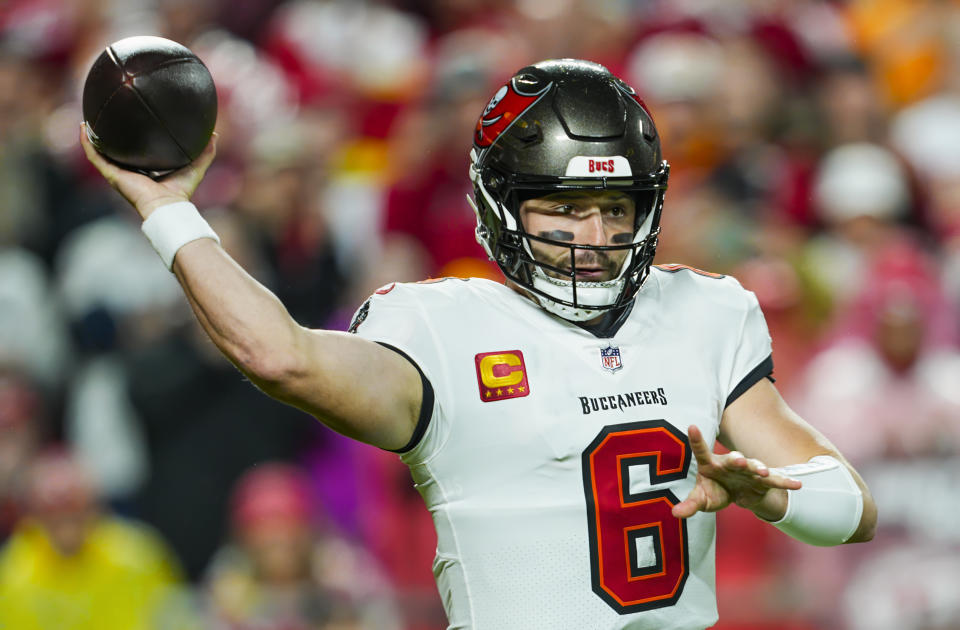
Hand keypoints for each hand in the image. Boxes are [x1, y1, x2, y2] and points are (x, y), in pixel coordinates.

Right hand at [79, 122, 216, 219]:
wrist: (166, 206)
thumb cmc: (180, 193)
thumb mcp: (195, 167)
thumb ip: (205, 153)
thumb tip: (214, 135)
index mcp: (145, 171)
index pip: (136, 153)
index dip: (132, 140)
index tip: (130, 123)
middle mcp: (129, 172)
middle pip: (115, 152)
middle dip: (109, 136)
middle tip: (106, 117)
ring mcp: (118, 173)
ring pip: (100, 152)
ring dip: (93, 137)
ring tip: (88, 119)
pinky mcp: (111, 175)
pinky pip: (95, 156)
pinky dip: (87, 143)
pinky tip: (83, 127)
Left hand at [672, 425, 801, 520]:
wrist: (738, 495)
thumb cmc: (715, 491)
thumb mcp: (702, 499)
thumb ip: (690, 504)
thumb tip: (675, 513)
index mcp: (711, 464)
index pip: (701, 450)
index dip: (697, 439)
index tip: (692, 426)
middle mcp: (730, 463)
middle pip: (733, 459)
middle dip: (737, 459)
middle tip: (739, 460)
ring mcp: (749, 470)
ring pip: (755, 466)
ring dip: (759, 468)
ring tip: (764, 471)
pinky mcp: (764, 480)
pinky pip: (775, 480)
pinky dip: (785, 482)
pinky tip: (797, 484)